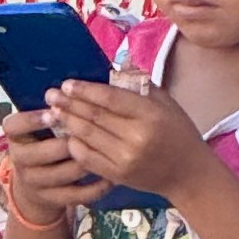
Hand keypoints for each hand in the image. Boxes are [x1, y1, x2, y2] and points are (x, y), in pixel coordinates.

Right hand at [2, 107, 110, 222]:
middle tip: (93, 132)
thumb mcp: (41, 127)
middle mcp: (19, 160)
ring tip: (108, 153)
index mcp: (15, 137)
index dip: (33, 119)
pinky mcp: (51, 199)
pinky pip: (76, 195)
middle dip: (70, 141)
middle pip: (44, 151)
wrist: (34, 186)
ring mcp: (34, 182)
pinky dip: (95, 186)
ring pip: (64, 173)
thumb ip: (55, 111)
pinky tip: (110, 178)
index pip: (14, 125)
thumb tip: (77, 90)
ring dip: (87, 162)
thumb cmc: (45, 144)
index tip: (53, 112)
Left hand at [46, 81, 205, 203]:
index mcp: (150, 115)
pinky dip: (74, 145)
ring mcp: (125, 159)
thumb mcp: (167, 103)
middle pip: (94, 117)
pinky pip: (88, 158)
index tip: (67, 84)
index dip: (85, 90)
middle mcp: (136, 138)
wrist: (187, 174)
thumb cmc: (178, 132)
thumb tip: (117, 63)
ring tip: (53, 111)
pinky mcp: (117, 176)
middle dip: (68, 104)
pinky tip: (67, 134)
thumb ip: (140, 84)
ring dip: (67, 122)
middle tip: (50, 94)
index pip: (110, 99)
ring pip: (87, 136)